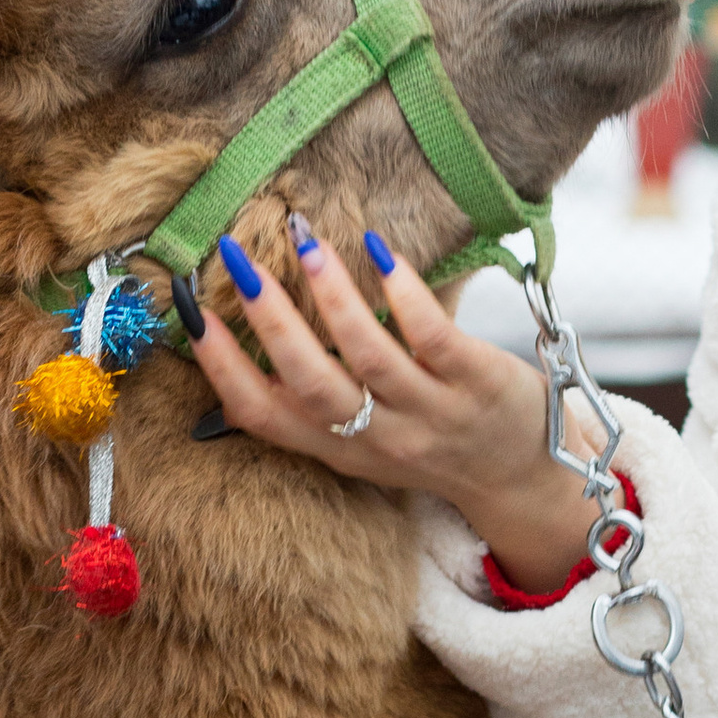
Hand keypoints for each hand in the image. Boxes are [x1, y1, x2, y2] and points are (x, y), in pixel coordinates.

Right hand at [188, 223, 600, 590]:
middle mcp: (380, 437)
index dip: (222, 367)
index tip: (193, 313)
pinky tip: (379, 252)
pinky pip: (433, 337)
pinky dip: (402, 294)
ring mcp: (432, 412)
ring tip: (305, 243)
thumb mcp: (361, 441)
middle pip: (310, 383)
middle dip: (270, 321)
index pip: (264, 415)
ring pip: (369, 356)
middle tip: (240, 260)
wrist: (524, 475)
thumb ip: (311, 404)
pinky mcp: (478, 385)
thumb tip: (243, 349)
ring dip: (331, 296)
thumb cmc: (432, 440)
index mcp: (338, 447)